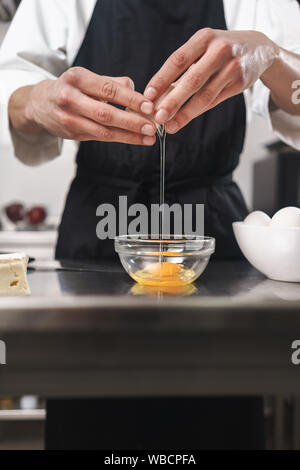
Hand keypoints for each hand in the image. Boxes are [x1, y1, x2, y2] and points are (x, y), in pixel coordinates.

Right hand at [25, 67, 155, 145]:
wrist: (39, 104)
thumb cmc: (70, 88)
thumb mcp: (86, 77)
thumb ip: (112, 83)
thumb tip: (137, 91)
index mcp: (76, 78)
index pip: (108, 89)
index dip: (130, 99)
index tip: (149, 106)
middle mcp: (70, 98)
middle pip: (106, 113)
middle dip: (132, 121)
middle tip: (152, 126)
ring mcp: (70, 118)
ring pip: (103, 130)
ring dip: (129, 135)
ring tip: (148, 137)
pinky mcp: (72, 134)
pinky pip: (100, 137)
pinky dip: (120, 138)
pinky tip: (136, 139)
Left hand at [144, 28, 278, 132]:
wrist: (258, 49)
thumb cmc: (220, 51)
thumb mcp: (202, 50)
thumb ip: (182, 71)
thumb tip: (157, 96)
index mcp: (204, 38)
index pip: (178, 60)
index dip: (162, 78)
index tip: (148, 95)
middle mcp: (219, 50)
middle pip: (192, 80)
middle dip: (173, 101)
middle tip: (158, 117)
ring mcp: (232, 67)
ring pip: (205, 95)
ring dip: (184, 113)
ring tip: (169, 126)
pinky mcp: (239, 83)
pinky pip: (214, 101)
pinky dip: (197, 112)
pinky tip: (184, 120)